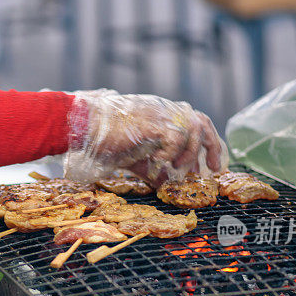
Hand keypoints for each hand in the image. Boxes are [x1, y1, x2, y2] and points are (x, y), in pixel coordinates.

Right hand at [64, 90, 226, 185]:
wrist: (85, 126)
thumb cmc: (105, 140)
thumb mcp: (136, 158)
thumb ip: (154, 169)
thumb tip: (167, 184)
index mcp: (163, 115)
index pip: (196, 123)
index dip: (206, 144)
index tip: (209, 165)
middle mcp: (165, 110)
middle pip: (202, 122)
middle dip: (211, 147)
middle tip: (210, 169)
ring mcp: (160, 113)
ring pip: (193, 128)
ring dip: (189, 152)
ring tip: (177, 167)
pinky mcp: (153, 121)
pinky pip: (176, 136)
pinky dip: (171, 153)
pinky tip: (158, 161)